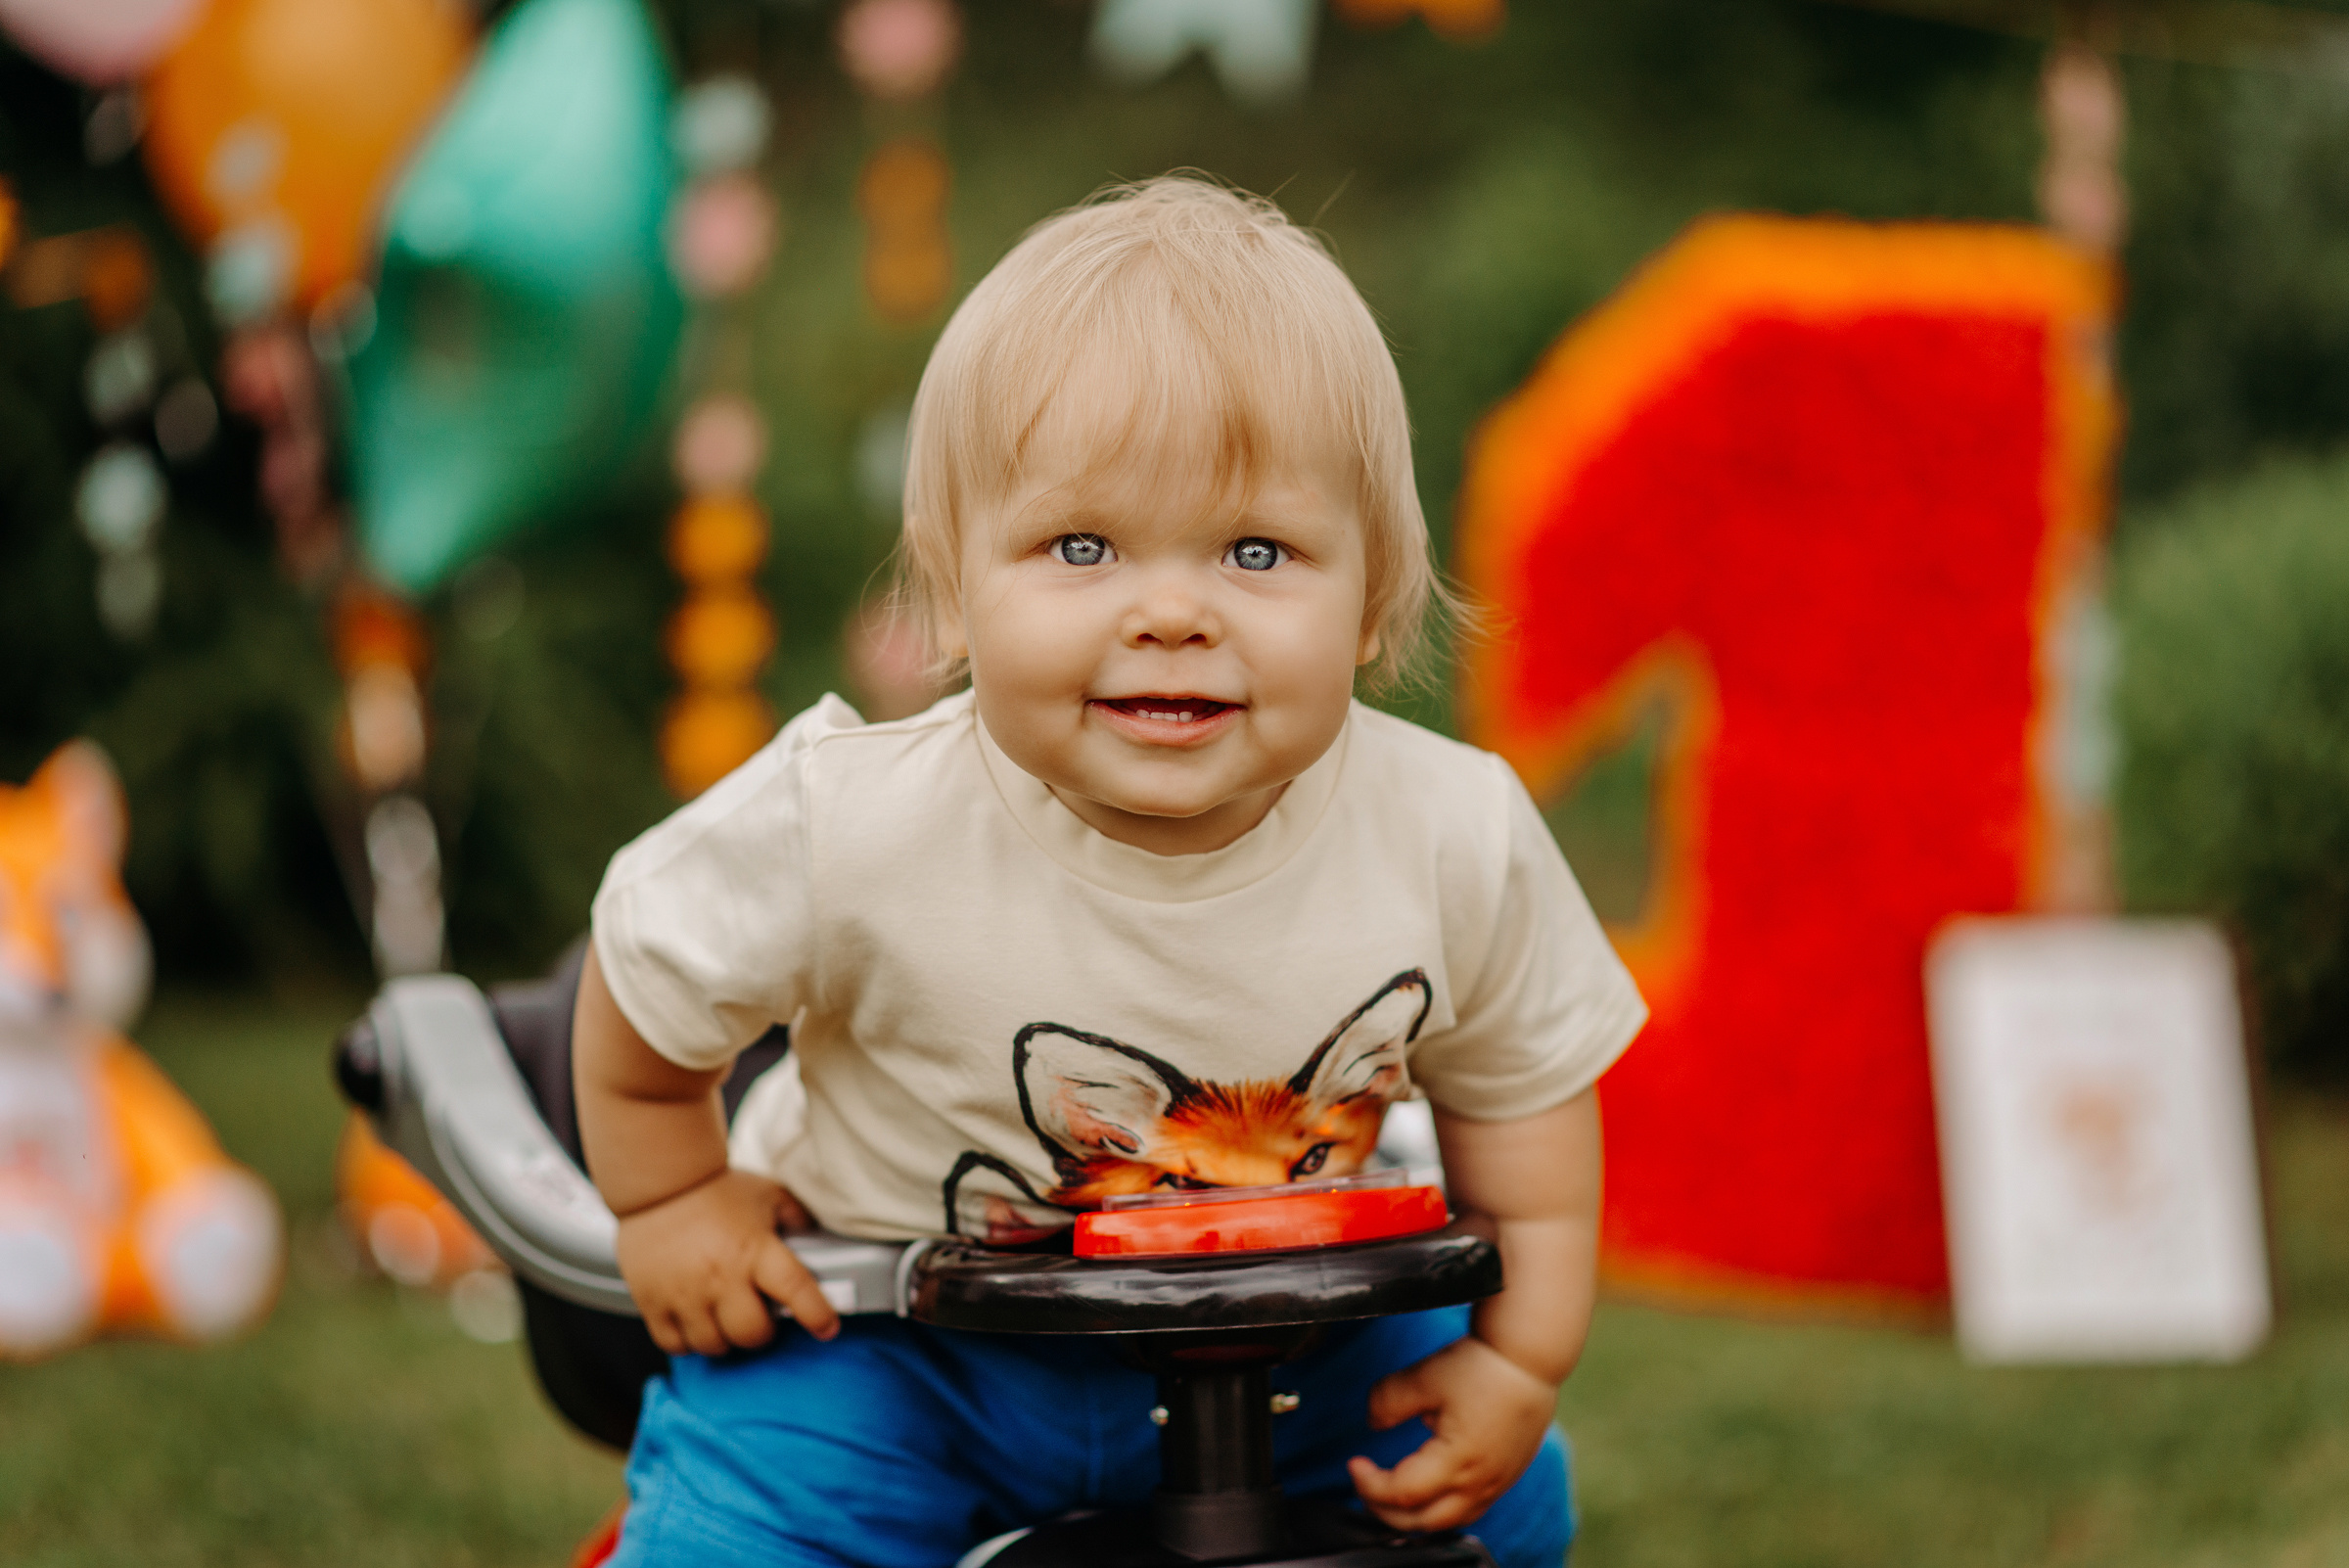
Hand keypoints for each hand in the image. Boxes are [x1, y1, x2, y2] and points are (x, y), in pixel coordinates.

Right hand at [613, 1169, 839, 1355]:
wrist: (658, 1181)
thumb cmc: (714, 1189)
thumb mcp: (767, 1195)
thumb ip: (795, 1218)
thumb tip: (818, 1237)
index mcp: (755, 1249)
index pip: (795, 1290)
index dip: (816, 1314)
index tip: (826, 1327)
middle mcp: (721, 1276)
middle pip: (752, 1334)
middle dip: (762, 1330)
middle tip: (757, 1314)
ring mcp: (685, 1293)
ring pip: (714, 1345)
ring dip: (725, 1337)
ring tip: (723, 1316)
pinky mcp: (653, 1303)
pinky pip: (676, 1345)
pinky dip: (688, 1340)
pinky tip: (694, 1321)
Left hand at [1348, 1337, 1558, 1532]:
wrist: (1531, 1357)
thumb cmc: (1481, 1365)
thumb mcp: (1423, 1377)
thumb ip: (1387, 1402)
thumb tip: (1372, 1422)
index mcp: (1457, 1462)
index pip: (1402, 1493)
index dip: (1370, 1484)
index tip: (1354, 1463)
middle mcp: (1479, 1483)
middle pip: (1423, 1522)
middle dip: (1384, 1511)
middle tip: (1365, 1486)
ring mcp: (1496, 1483)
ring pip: (1448, 1521)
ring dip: (1414, 1515)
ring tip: (1391, 1495)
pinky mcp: (1506, 1476)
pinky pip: (1471, 1510)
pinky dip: (1441, 1509)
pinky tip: (1429, 1490)